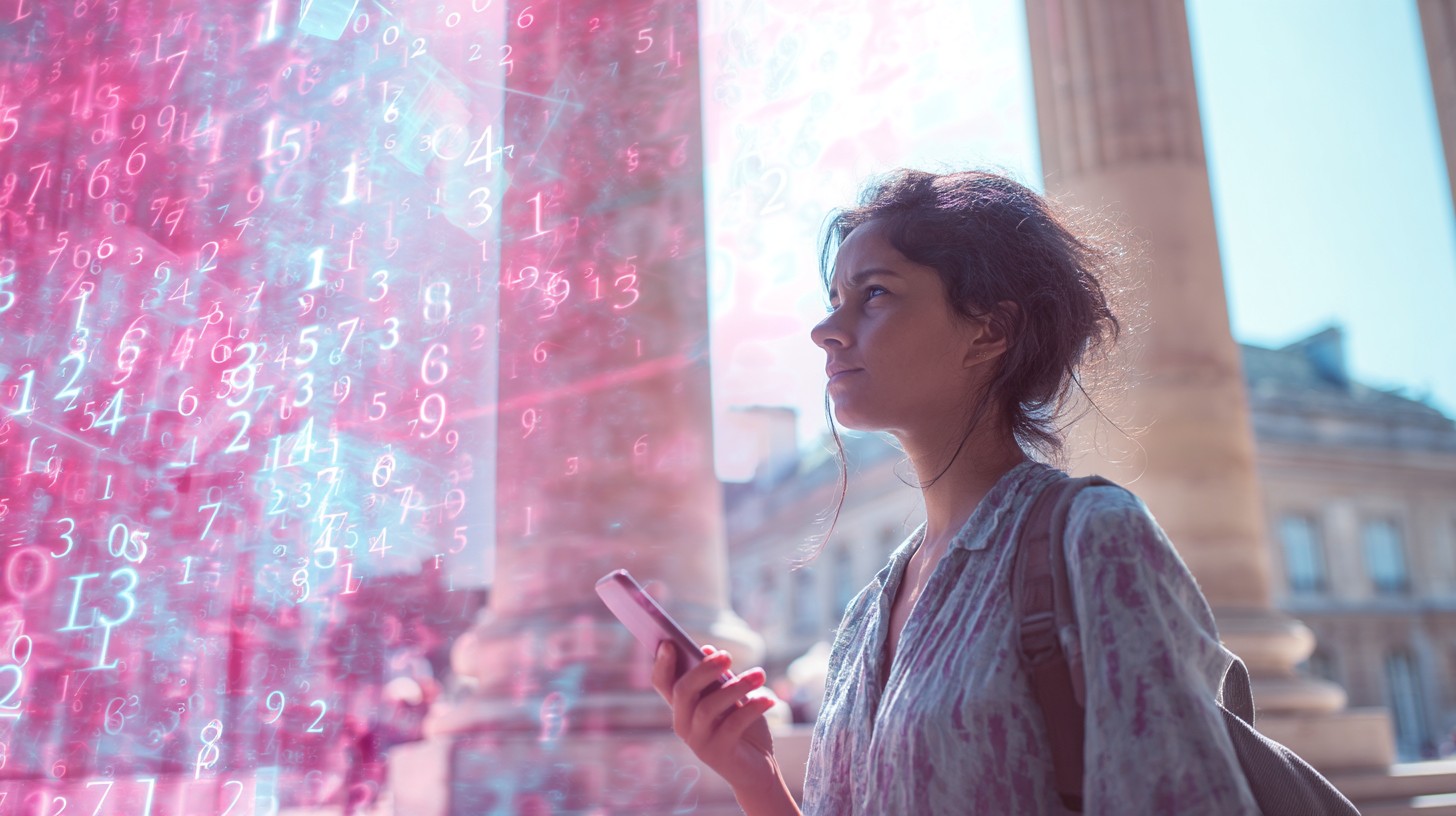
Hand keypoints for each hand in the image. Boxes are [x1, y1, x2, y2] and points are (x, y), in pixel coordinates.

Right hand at [651, 641, 779, 792]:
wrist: (758, 768)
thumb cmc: (742, 727)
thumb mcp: (732, 698)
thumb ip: (719, 677)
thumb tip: (707, 650)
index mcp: (682, 707)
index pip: (662, 683)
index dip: (662, 663)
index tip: (669, 642)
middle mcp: (683, 724)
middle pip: (683, 692)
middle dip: (704, 670)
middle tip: (727, 655)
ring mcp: (698, 741)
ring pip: (708, 707)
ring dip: (736, 687)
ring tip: (760, 674)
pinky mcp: (718, 754)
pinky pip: (732, 725)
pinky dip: (752, 708)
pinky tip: (769, 700)